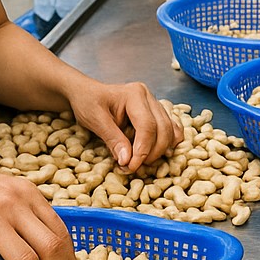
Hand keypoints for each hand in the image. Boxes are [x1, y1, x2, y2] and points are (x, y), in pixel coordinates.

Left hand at [68, 80, 182, 172]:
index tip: (131, 166)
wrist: (87, 92)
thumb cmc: (88, 103)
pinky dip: (168, 142)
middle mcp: (149, 97)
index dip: (142, 150)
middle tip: (134, 167)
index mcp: (134, 94)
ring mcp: (155, 103)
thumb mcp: (95, 121)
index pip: (147, 126)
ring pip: (170, 130)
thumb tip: (127, 161)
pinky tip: (154, 152)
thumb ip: (113, 140)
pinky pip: (172, 128)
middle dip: (152, 153)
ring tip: (142, 161)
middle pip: (163, 129)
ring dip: (160, 150)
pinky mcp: (156, 112)